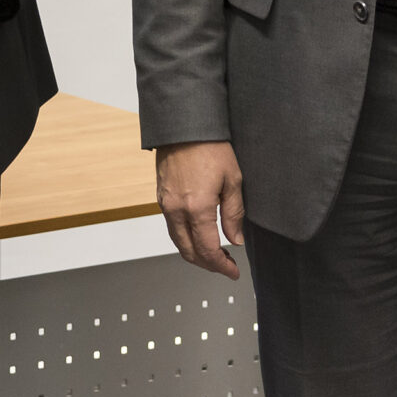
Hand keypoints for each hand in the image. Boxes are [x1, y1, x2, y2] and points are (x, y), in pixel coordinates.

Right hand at [155, 140, 244, 277]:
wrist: (183, 125)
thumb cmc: (210, 146)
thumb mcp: (233, 179)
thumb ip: (234, 213)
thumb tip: (235, 239)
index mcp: (197, 208)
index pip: (208, 250)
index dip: (221, 266)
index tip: (232, 272)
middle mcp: (177, 210)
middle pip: (189, 252)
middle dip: (207, 264)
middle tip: (225, 266)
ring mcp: (166, 204)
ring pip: (177, 242)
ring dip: (195, 253)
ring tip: (214, 253)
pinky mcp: (161, 197)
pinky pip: (171, 227)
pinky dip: (185, 238)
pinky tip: (198, 234)